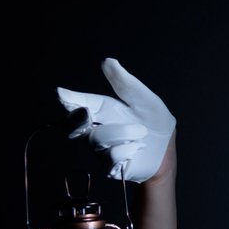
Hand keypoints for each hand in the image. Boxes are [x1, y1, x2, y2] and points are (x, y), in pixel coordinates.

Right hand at [57, 58, 175, 182]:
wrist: (167, 153)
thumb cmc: (155, 124)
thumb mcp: (145, 100)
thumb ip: (125, 83)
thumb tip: (108, 61)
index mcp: (103, 109)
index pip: (80, 103)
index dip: (69, 99)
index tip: (61, 94)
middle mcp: (97, 128)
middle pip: (75, 124)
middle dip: (79, 119)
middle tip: (86, 113)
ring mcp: (100, 149)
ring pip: (97, 138)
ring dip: (123, 133)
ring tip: (141, 133)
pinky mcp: (108, 167)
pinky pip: (111, 156)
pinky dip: (128, 149)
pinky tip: (137, 148)